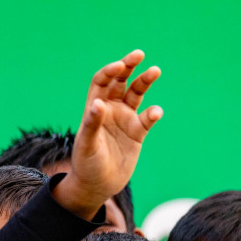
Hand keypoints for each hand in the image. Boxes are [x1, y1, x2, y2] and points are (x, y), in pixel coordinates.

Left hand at [54, 50, 163, 218]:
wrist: (97, 186)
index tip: (120, 66)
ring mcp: (125, 120)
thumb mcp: (86, 145)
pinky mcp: (138, 133)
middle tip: (138, 54)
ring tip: (155, 70)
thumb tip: (98, 104)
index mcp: (93, 109)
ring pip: (137, 94)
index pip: (101, 82)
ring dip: (144, 81)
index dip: (110, 71)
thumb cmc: (86, 164)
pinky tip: (155, 112)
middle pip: (120, 81)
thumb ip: (91, 124)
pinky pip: (148, 118)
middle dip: (128, 66)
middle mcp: (110, 110)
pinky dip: (153, 113)